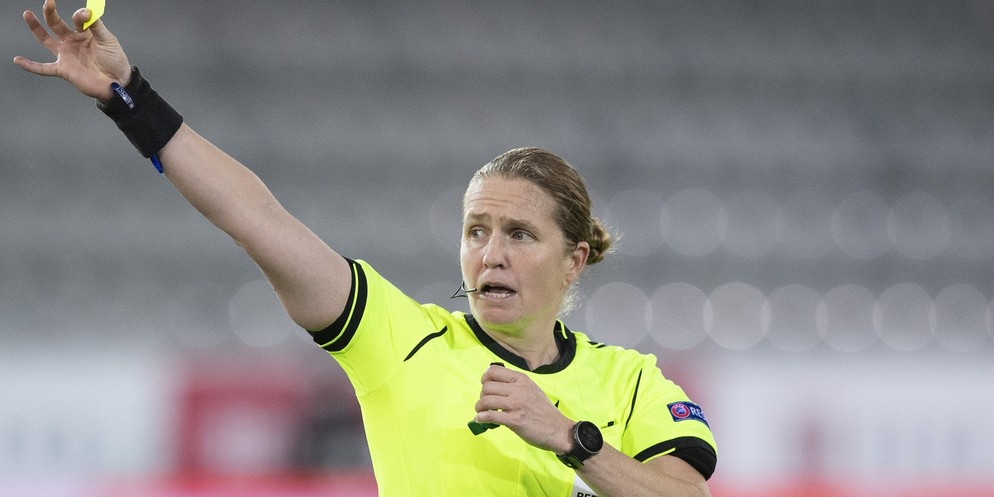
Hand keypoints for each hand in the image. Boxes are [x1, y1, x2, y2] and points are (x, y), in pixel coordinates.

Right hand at [13, 0, 130, 100]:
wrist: (118, 82)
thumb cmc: (115, 61)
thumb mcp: (108, 40)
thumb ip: (96, 26)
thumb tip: (87, 11)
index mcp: (84, 33)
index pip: (77, 19)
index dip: (80, 15)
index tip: (84, 14)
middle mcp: (72, 42)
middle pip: (57, 24)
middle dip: (51, 13)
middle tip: (48, 2)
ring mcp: (66, 55)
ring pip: (46, 40)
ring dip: (36, 28)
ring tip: (28, 15)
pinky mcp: (63, 69)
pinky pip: (44, 68)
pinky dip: (30, 66)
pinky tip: (18, 60)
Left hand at [473, 364, 574, 453]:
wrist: (558, 429)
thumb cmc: (544, 411)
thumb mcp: (532, 389)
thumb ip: (515, 384)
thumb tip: (494, 383)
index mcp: (522, 380)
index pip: (494, 371)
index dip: (485, 378)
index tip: (485, 386)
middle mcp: (519, 390)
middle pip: (487, 386)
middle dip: (482, 396)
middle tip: (485, 403)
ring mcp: (516, 405)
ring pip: (486, 400)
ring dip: (479, 407)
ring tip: (481, 412)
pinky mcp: (514, 421)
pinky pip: (490, 416)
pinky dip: (481, 418)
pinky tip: (481, 420)